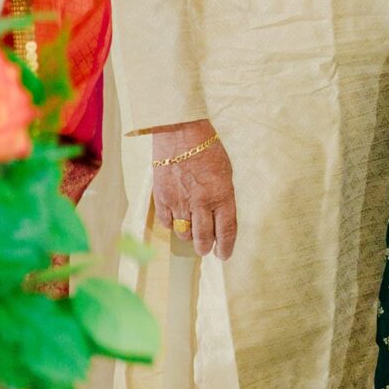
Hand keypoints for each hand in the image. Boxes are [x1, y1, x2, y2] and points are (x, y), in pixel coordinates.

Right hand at [151, 120, 237, 260]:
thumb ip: (223, 198)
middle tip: (205, 248)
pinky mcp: (162, 198)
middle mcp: (201, 202)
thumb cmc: (207, 150)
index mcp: (222, 195)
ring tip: (191, 228)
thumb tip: (219, 219)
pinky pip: (166, 222)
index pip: (226, 231)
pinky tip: (176, 216)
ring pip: (184, 233)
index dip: (226, 247)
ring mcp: (180, 201)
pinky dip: (171, 223)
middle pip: (203, 238)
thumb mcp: (225, 174)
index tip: (223, 255)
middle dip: (205, 247)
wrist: (181, 133)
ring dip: (188, 235)